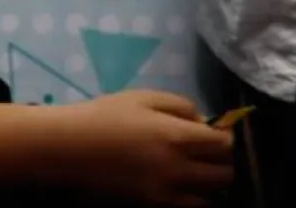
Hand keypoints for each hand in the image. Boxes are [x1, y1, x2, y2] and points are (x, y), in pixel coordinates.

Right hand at [63, 89, 233, 205]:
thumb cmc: (106, 116)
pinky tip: (178, 187)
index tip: (217, 135)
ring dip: (208, 186)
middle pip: (223, 175)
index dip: (226, 139)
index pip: (224, 145)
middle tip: (208, 155)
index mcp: (178, 137)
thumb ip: (181, 106)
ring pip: (209, 199)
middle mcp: (178, 170)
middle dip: (222, 163)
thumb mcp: (145, 97)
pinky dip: (191, 200)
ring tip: (195, 174)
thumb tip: (203, 122)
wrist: (69, 149)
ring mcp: (165, 195)